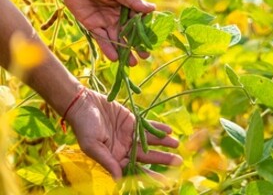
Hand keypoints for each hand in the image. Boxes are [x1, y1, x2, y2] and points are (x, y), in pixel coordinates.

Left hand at [53, 0, 154, 65]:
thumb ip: (132, 0)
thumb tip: (152, 9)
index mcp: (126, 6)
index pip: (138, 21)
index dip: (145, 31)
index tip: (152, 42)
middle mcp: (117, 16)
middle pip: (129, 33)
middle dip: (136, 45)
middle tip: (145, 57)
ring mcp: (104, 22)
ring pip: (116, 39)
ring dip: (124, 51)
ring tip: (132, 63)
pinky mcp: (91, 26)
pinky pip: (101, 39)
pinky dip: (108, 48)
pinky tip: (115, 58)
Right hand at [64, 88, 181, 179]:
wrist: (81, 104)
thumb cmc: (84, 126)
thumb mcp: (92, 146)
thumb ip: (107, 162)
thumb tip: (118, 180)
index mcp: (115, 157)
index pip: (136, 169)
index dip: (150, 175)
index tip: (165, 181)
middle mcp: (124, 148)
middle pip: (147, 156)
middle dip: (163, 159)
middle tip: (179, 161)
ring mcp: (129, 134)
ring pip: (150, 141)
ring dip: (164, 143)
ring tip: (177, 144)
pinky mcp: (132, 121)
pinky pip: (148, 126)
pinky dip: (158, 129)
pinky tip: (169, 131)